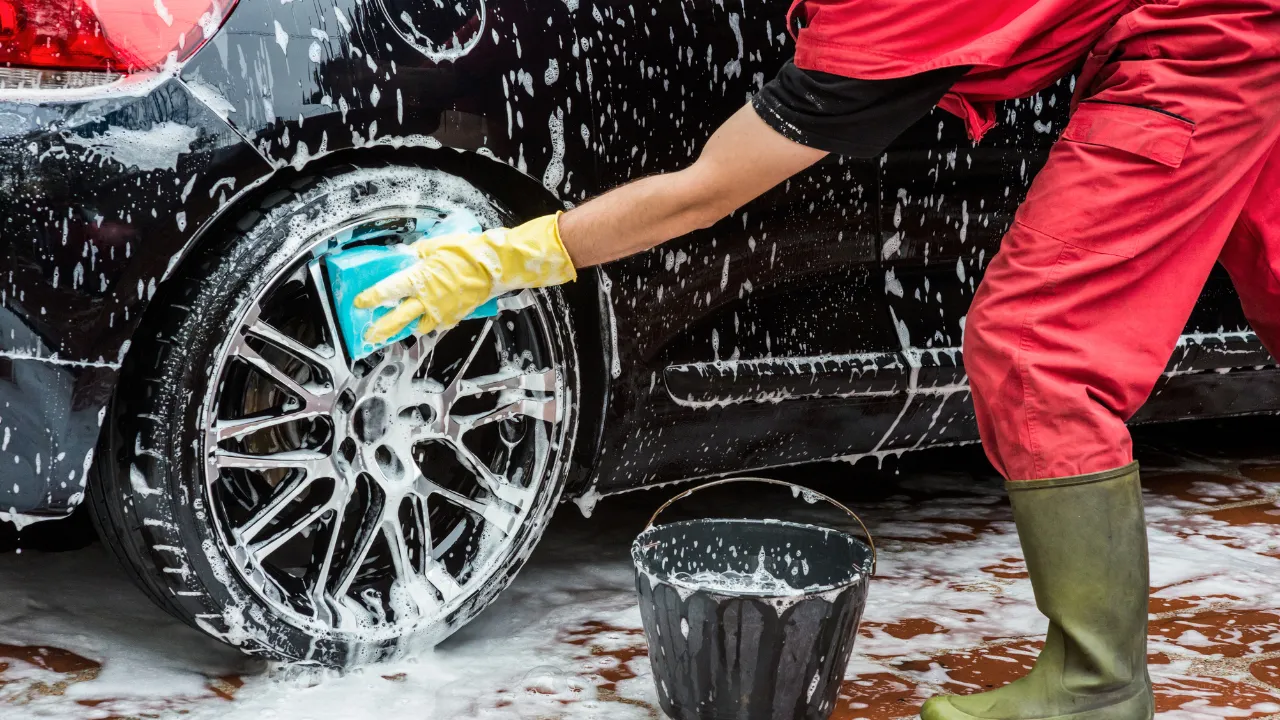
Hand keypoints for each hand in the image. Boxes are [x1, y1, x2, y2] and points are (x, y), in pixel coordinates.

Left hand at [353, 213, 576, 343]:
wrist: (495, 266)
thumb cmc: (467, 252)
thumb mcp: (437, 245)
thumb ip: (419, 254)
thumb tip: (409, 256)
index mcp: (419, 279)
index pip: (388, 290)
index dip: (371, 298)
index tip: (360, 303)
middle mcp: (427, 299)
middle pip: (398, 318)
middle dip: (382, 328)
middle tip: (370, 335)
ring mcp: (442, 310)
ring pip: (420, 325)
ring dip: (409, 326)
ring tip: (402, 327)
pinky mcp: (456, 315)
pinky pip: (439, 323)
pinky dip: (432, 322)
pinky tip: (431, 318)